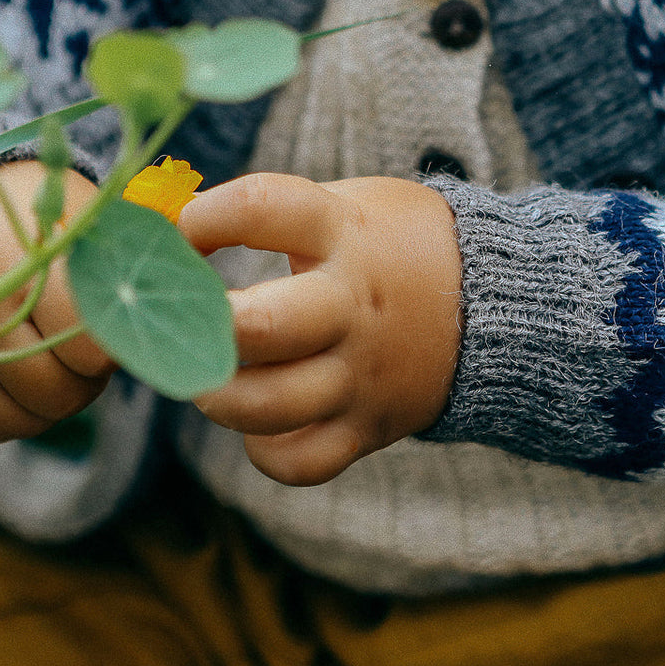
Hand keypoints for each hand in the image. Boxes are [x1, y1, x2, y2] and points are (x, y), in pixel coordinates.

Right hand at [0, 161, 114, 442]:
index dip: (116, 347)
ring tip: (66, 365)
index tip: (121, 327)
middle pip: (57, 391)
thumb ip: (128, 259)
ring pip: (23, 418)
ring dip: (57, 403)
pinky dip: (16, 415)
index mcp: (19, 268)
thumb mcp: (83, 219)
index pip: (90, 349)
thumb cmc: (37, 214)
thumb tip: (194, 297)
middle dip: (90, 381)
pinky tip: (30, 382)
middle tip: (96, 353)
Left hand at [178, 173, 462, 484]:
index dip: (201, 217)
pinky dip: (267, 451)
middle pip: (256, 326)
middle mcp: (351, 306)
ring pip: (268, 405)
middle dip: (200, 325)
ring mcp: (362, 372)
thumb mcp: (351, 204)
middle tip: (181, 322)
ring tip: (211, 377)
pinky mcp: (371, 424)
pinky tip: (261, 423)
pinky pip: (304, 461)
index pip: (259, 207)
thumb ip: (275, 213)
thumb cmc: (396, 244)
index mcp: (344, 233)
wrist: (496, 302)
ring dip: (218, 395)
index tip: (184, 230)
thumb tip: (168, 229)